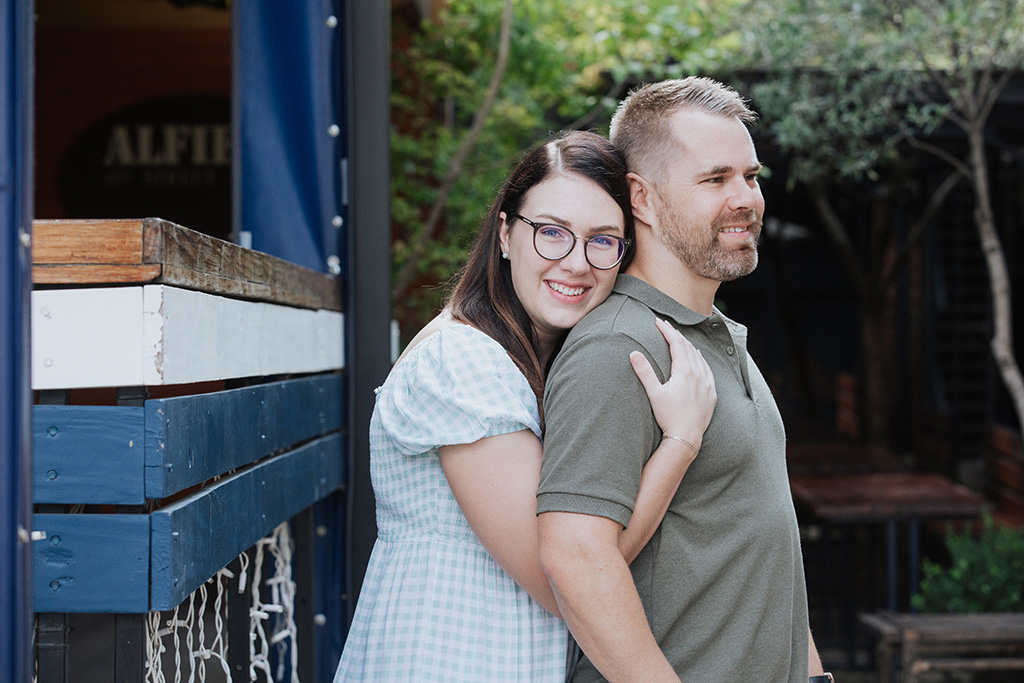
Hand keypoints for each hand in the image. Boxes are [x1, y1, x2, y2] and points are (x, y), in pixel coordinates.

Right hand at [629, 318, 715, 449]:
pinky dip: (701, 359)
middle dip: (676, 335)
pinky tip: (698, 358)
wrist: (686, 437)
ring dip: (688, 346)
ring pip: (699, 357)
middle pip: (688, 347)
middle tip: (666, 327)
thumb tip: (634, 353)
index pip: (676, 343)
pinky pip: (708, 369)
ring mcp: (707, 383)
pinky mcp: (711, 393)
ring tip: (679, 339)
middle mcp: (698, 374)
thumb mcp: (654, 393)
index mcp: (685, 371)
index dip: (667, 330)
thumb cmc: (669, 416)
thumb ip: (644, 372)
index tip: (658, 322)